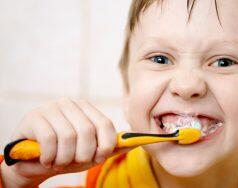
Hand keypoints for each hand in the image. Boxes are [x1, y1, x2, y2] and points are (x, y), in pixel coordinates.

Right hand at [1, 97, 126, 186]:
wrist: (33, 161)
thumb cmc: (66, 154)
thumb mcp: (90, 153)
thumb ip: (110, 147)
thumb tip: (135, 143)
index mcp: (87, 109)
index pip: (105, 124)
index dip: (105, 145)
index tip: (98, 158)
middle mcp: (70, 104)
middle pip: (87, 131)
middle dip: (83, 155)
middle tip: (74, 162)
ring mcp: (51, 108)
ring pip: (68, 136)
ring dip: (64, 158)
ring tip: (59, 162)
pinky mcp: (34, 117)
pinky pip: (49, 139)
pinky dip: (50, 156)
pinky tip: (46, 159)